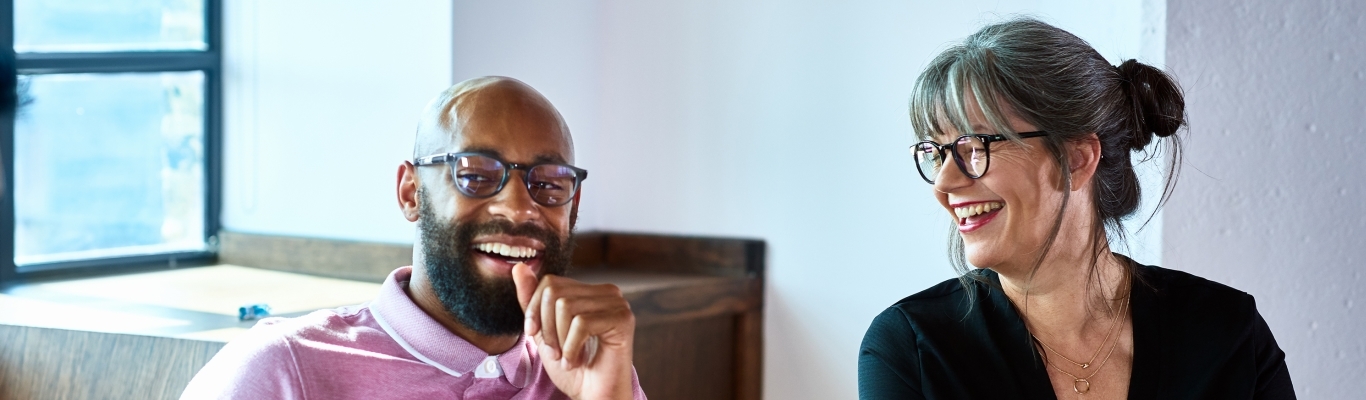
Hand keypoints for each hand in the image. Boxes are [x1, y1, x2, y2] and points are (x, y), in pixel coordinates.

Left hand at [513, 263, 635, 399]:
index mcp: (590, 291)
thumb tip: (519, 267)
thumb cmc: (572, 368)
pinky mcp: (623, 319)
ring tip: (567, 358)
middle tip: (554, 353)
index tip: (534, 336)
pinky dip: (571, 348)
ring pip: (566, 307)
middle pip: (555, 292)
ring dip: (559, 341)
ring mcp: (618, 303)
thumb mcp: (544, 332)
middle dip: (547, 327)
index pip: (550, 282)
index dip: (534, 310)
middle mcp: (607, 291)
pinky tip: (575, 361)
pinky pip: (581, 324)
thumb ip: (532, 301)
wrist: (593, 396)